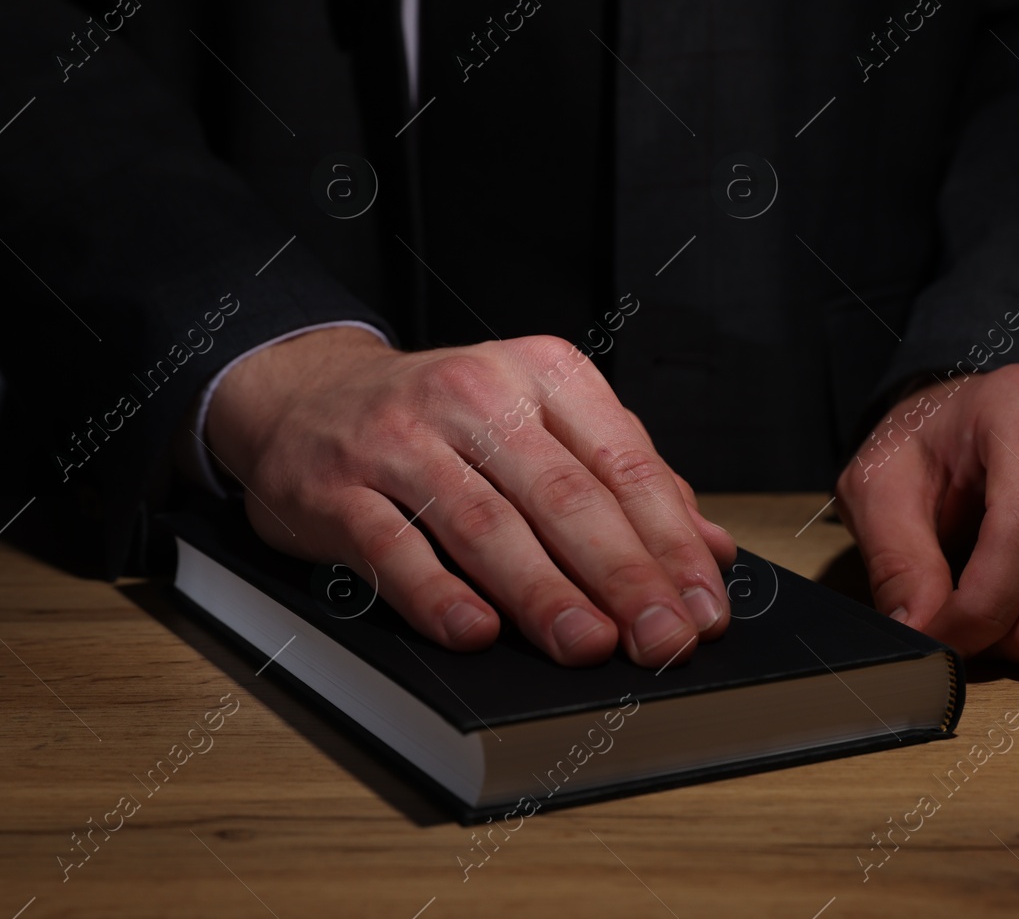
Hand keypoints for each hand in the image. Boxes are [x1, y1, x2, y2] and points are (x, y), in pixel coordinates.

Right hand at [203, 327, 735, 667]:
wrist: (306, 393)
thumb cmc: (440, 420)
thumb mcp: (539, 420)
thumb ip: (622, 478)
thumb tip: (712, 548)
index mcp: (540, 374)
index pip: (621, 461)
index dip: (669, 541)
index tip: (705, 607)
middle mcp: (473, 396)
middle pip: (563, 495)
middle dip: (623, 576)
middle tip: (664, 640)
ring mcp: (399, 440)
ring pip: (484, 523)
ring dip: (542, 592)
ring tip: (589, 645)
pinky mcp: (336, 487)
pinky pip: (393, 546)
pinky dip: (437, 593)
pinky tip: (476, 632)